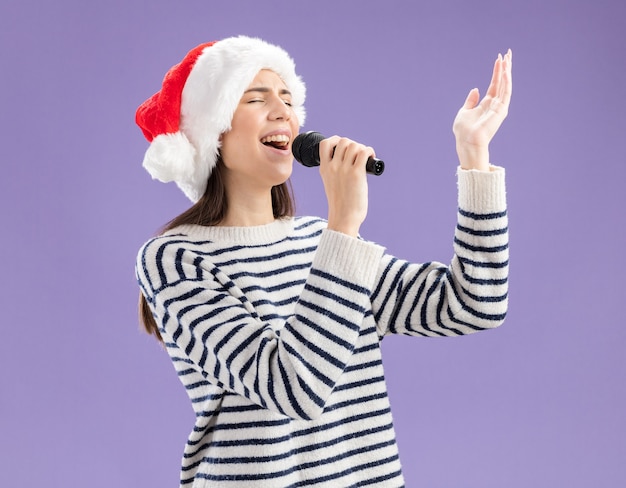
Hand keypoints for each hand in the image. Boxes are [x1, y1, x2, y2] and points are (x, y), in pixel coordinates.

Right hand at [318, 136, 372, 236]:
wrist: (344, 218)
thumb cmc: (340, 204)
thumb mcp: (330, 184)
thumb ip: (334, 172)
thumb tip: (347, 162)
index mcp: (324, 169)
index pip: (325, 144)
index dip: (335, 140)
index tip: (343, 147)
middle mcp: (333, 167)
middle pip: (343, 141)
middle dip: (353, 145)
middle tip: (358, 156)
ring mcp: (344, 170)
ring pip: (354, 145)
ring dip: (362, 149)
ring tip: (365, 158)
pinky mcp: (356, 174)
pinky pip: (364, 152)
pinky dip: (370, 152)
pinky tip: (371, 158)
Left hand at [453, 49, 512, 170]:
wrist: (467, 142)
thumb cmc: (464, 131)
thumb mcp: (464, 112)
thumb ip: (471, 101)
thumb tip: (476, 89)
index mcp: (486, 103)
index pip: (494, 84)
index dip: (497, 71)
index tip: (499, 58)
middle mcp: (495, 104)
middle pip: (502, 81)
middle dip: (505, 67)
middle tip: (508, 52)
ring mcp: (499, 106)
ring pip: (505, 85)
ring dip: (507, 71)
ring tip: (508, 58)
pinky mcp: (501, 110)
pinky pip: (506, 92)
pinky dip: (506, 81)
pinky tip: (506, 71)